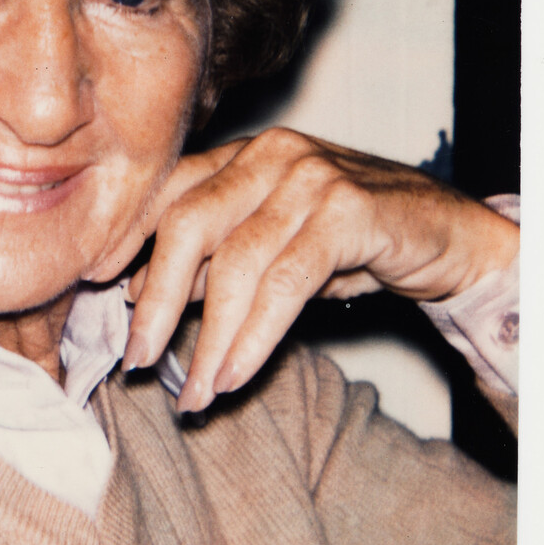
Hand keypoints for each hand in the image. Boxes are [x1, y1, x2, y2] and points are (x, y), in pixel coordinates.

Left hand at [121, 127, 519, 414]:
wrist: (450, 236)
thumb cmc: (353, 242)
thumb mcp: (274, 249)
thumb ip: (214, 262)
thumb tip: (140, 295)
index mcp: (242, 155)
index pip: (166, 191)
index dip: (124, 239)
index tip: (93, 287)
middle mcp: (270, 154)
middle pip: (187, 223)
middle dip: (153, 297)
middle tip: (137, 358)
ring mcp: (310, 176)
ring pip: (235, 261)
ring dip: (208, 336)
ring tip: (194, 390)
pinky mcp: (349, 210)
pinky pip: (285, 281)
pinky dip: (254, 336)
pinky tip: (236, 374)